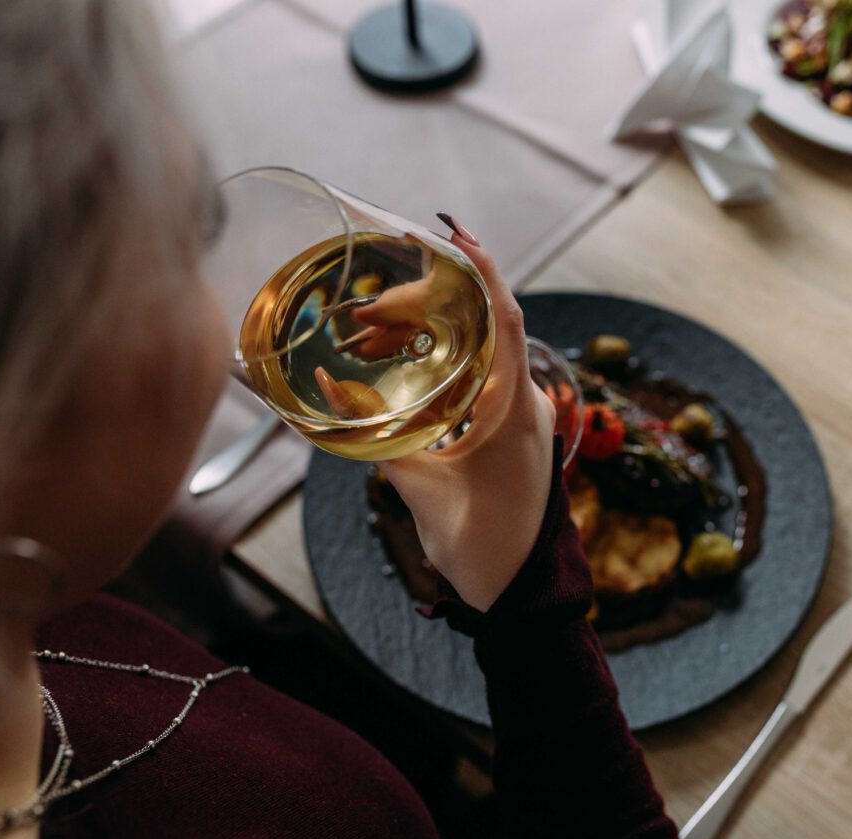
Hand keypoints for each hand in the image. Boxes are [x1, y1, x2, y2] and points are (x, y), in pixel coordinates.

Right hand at [375, 221, 556, 611]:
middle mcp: (523, 401)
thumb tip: (328, 399)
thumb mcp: (421, 490)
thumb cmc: (480, 545)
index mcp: (514, 409)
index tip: (456, 235)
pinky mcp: (507, 427)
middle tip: (368, 311)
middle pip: (483, 326)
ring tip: (370, 331)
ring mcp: (519, 413)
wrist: (519, 590)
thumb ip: (375, 442)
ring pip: (476, 349)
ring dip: (428, 332)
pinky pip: (477, 375)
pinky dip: (440, 359)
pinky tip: (400, 355)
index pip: (506, 319)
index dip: (483, 271)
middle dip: (426, 305)